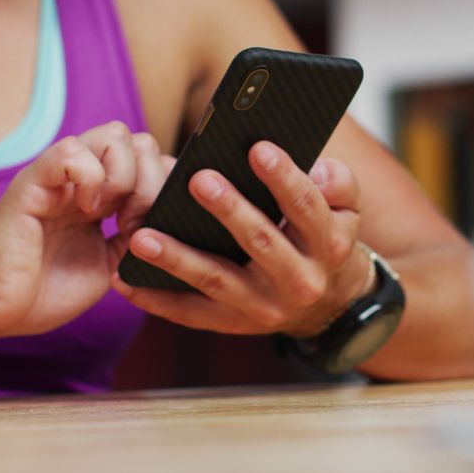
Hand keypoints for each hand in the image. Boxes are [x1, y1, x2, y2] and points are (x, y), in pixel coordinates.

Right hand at [0, 122, 174, 338]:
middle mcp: (83, 176)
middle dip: (150, 183)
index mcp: (102, 193)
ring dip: (125, 179)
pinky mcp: (33, 181)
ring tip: (108, 216)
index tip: (151, 229)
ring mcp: (59, 174)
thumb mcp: (112, 263)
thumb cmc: (45, 289)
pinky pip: (73, 151)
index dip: (163, 189)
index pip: (152, 160)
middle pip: (140, 140)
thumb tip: (176, 215)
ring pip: (116, 135)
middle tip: (131, 223)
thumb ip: (140, 235)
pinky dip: (91, 178)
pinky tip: (85, 210)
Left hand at [114, 141, 370, 337]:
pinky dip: (156, 299)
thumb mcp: (347, 212)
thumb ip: (339, 184)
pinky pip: (191, 314)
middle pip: (260, 243)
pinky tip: (125, 279)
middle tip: (198, 180)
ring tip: (141, 237)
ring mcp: (264, 308)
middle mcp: (298, 281)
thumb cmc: (326, 241)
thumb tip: (318, 170)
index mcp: (328, 246)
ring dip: (177, 259)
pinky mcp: (234, 324)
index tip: (258, 148)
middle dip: (229, 211)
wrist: (331, 307)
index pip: (306, 208)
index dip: (284, 179)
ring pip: (216, 281)